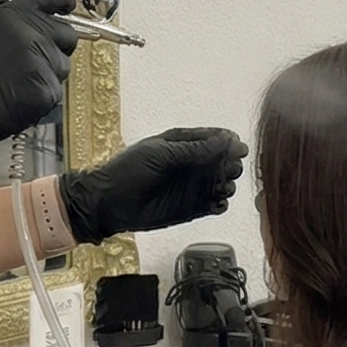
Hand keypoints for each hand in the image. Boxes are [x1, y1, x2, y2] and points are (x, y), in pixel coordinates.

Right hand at [0, 0, 79, 181]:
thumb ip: (9, 16)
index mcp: (12, 15)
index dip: (64, 0)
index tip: (68, 4)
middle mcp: (30, 34)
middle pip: (67, 34)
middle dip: (57, 45)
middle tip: (33, 58)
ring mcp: (41, 63)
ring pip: (62, 65)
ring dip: (47, 73)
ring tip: (16, 81)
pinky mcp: (46, 91)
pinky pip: (55, 90)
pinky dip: (41, 96)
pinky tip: (17, 97)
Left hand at [60, 128, 247, 244]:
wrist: (109, 204)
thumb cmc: (129, 172)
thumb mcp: (160, 154)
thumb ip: (193, 149)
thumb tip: (226, 140)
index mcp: (183, 143)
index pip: (214, 138)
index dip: (228, 142)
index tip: (237, 147)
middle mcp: (192, 164)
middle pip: (223, 160)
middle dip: (231, 164)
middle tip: (230, 169)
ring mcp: (193, 186)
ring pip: (223, 182)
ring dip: (228, 184)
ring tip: (223, 188)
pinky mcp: (193, 208)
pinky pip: (215, 205)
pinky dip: (221, 204)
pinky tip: (217, 203)